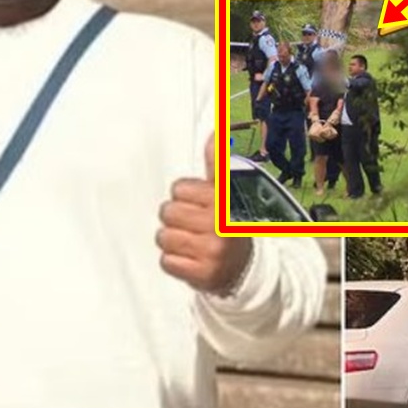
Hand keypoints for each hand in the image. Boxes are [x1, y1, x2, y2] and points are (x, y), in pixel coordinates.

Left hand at [156, 137, 251, 294]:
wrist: (243, 268)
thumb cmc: (227, 223)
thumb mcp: (225, 192)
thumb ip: (216, 162)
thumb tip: (214, 132)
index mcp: (223, 200)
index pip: (179, 189)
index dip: (184, 195)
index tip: (196, 202)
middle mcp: (218, 226)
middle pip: (167, 212)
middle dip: (175, 217)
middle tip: (191, 223)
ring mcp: (210, 252)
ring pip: (164, 237)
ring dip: (172, 240)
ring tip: (188, 241)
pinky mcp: (200, 275)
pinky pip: (166, 262)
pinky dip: (173, 261)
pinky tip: (188, 258)